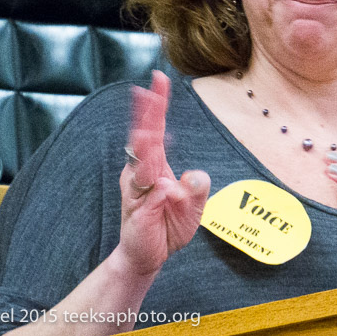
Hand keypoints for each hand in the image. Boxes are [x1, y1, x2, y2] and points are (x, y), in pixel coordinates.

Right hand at [116, 71, 210, 277]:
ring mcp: (138, 191)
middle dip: (146, 115)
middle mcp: (142, 173)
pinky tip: (168, 191)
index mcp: (155, 164)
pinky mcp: (138, 212)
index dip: (157, 103)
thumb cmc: (169, 225)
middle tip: (146, 91)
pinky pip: (151, 196)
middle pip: (144, 138)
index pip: (156, 128)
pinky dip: (162, 193)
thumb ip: (198, 187)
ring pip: (142, 164)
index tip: (158, 78)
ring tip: (149, 133)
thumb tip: (194, 175)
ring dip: (147, 149)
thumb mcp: (194, 204)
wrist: (147, 257)